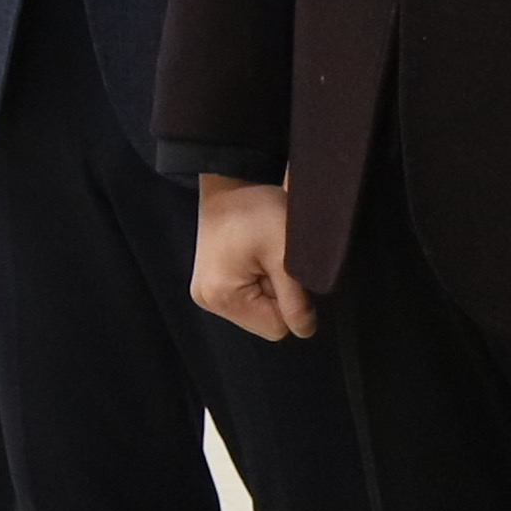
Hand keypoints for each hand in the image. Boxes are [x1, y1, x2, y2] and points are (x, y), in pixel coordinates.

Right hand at [192, 178, 315, 340]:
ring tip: (260, 256)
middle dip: (276, 295)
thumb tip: (305, 330)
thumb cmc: (256, 210)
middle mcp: (208, 300)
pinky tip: (252, 258)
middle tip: (270, 259)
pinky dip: (255, 282)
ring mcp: (205, 293)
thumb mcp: (284, 253)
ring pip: (257, 310)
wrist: (231, 179)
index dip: (289, 301)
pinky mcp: (209, 283)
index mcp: (222, 296)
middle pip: (264, 321)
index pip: (276, 328)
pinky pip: (245, 298)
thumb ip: (296, 300)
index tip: (282, 268)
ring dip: (266, 288)